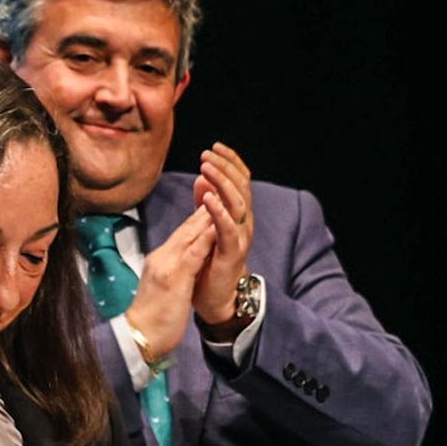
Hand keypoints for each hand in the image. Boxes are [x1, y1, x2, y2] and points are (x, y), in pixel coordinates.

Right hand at [123, 206, 216, 359]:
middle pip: (185, 229)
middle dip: (203, 208)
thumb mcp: (164, 289)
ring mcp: (166, 266)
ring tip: (221, 197)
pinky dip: (204, 238)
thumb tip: (186, 264)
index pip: (181, 234)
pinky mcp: (174, 278)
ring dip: (205, 215)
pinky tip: (216, 226)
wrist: (139, 338)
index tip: (211, 202)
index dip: (197, 217)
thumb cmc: (152, 319)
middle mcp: (161, 257)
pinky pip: (193, 253)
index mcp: (159, 261)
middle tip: (220, 187)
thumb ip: (173, 272)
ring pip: (189, 235)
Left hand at [190, 143, 254, 336]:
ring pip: (237, 203)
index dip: (230, 162)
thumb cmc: (210, 263)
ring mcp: (240, 237)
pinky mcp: (232, 252)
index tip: (215, 147)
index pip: (240, 180)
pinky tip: (208, 198)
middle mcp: (244, 222)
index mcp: (239, 214)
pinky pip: (227, 228)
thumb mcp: (207, 227)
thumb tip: (202, 178)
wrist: (216, 298)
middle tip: (207, 154)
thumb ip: (207, 204)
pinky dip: (218, 211)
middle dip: (225, 167)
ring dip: (221, 183)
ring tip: (206, 168)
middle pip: (241, 186)